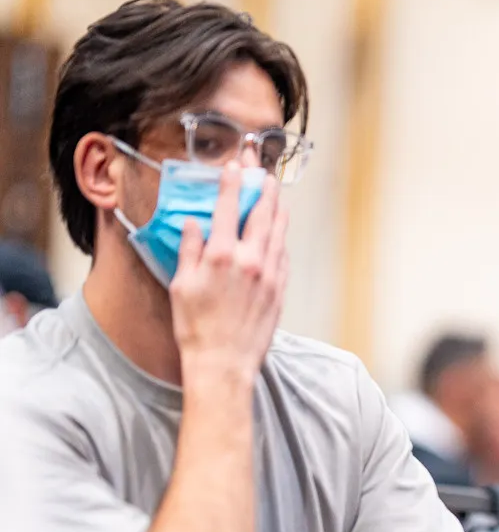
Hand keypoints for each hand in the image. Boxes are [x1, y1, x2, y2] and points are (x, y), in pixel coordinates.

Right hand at [171, 163, 288, 384]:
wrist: (224, 364)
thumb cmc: (196, 329)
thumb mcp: (181, 286)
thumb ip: (189, 250)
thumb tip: (193, 224)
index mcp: (221, 256)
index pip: (230, 208)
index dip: (233, 184)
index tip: (235, 167)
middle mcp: (250, 261)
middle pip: (262, 215)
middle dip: (263, 189)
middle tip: (264, 173)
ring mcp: (270, 276)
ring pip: (278, 233)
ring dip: (278, 211)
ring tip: (277, 195)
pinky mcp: (280, 291)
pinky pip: (283, 257)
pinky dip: (281, 240)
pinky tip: (279, 234)